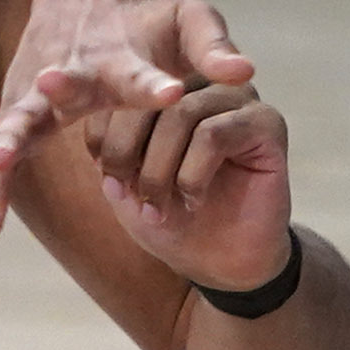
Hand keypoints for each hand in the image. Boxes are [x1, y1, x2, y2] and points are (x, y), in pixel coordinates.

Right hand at [0, 0, 206, 240]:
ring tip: (0, 166)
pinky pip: (2, 156)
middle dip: (61, 90)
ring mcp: (39, 92)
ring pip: (20, 122)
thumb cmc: (147, 14)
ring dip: (9, 146)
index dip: (154, 85)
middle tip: (53, 89)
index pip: (139, 72)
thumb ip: (213, 49)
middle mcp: (75, 72)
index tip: (173, 94)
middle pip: (66, 86)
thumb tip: (247, 73)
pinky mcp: (19, 110)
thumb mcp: (190, 20)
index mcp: (120, 55)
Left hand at [86, 2, 288, 292]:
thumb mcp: (127, 186)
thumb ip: (109, 151)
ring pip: (182, 112)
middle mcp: (206, 85)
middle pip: (153, 95)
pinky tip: (193, 200)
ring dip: (159, 168)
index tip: (104, 173)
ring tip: (159, 206)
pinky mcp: (266, 124)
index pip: (127, 86)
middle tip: (127, 192)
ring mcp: (240, 101)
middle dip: (128, 150)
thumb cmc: (174, 220)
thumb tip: (83, 118)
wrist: (223, 264)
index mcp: (172, 91)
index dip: (105, 130)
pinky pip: (214, 134)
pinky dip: (192, 174)